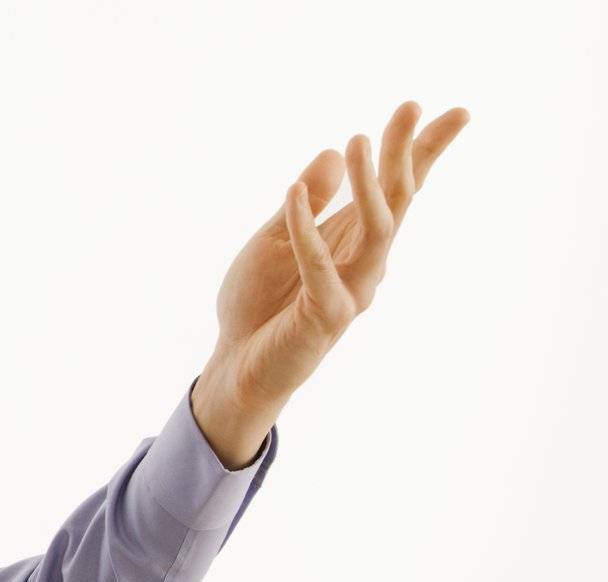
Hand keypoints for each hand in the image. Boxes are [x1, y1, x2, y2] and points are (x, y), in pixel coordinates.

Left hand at [192, 99, 471, 467]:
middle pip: (396, 199)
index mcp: (353, 238)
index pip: (397, 189)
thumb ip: (307, 200)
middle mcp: (363, 261)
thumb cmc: (257, 305)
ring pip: (376, 229)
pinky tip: (294, 192)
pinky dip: (305, 229)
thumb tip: (333, 153)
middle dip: (404, 152)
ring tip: (356, 141)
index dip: (425, 151)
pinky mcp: (327, 315)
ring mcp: (351, 289)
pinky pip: (319, 266)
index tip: (457, 112)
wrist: (234, 365)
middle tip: (409, 106)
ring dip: (367, 184)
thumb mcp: (274, 238)